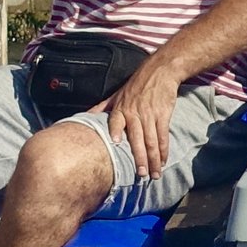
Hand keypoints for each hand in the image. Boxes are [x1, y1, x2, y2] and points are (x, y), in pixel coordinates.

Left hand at [98, 59, 180, 187]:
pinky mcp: (163, 115)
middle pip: (137, 139)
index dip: (116, 132)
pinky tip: (164, 160)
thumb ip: (101, 108)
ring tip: (154, 174)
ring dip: (153, 159)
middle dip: (139, 158)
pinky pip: (163, 135)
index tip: (116, 144)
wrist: (159, 72)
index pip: (116, 122)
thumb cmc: (136, 85)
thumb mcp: (116, 94)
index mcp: (120, 109)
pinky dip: (164, 149)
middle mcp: (135, 113)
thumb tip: (83, 117)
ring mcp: (150, 115)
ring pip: (151, 141)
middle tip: (140, 175)